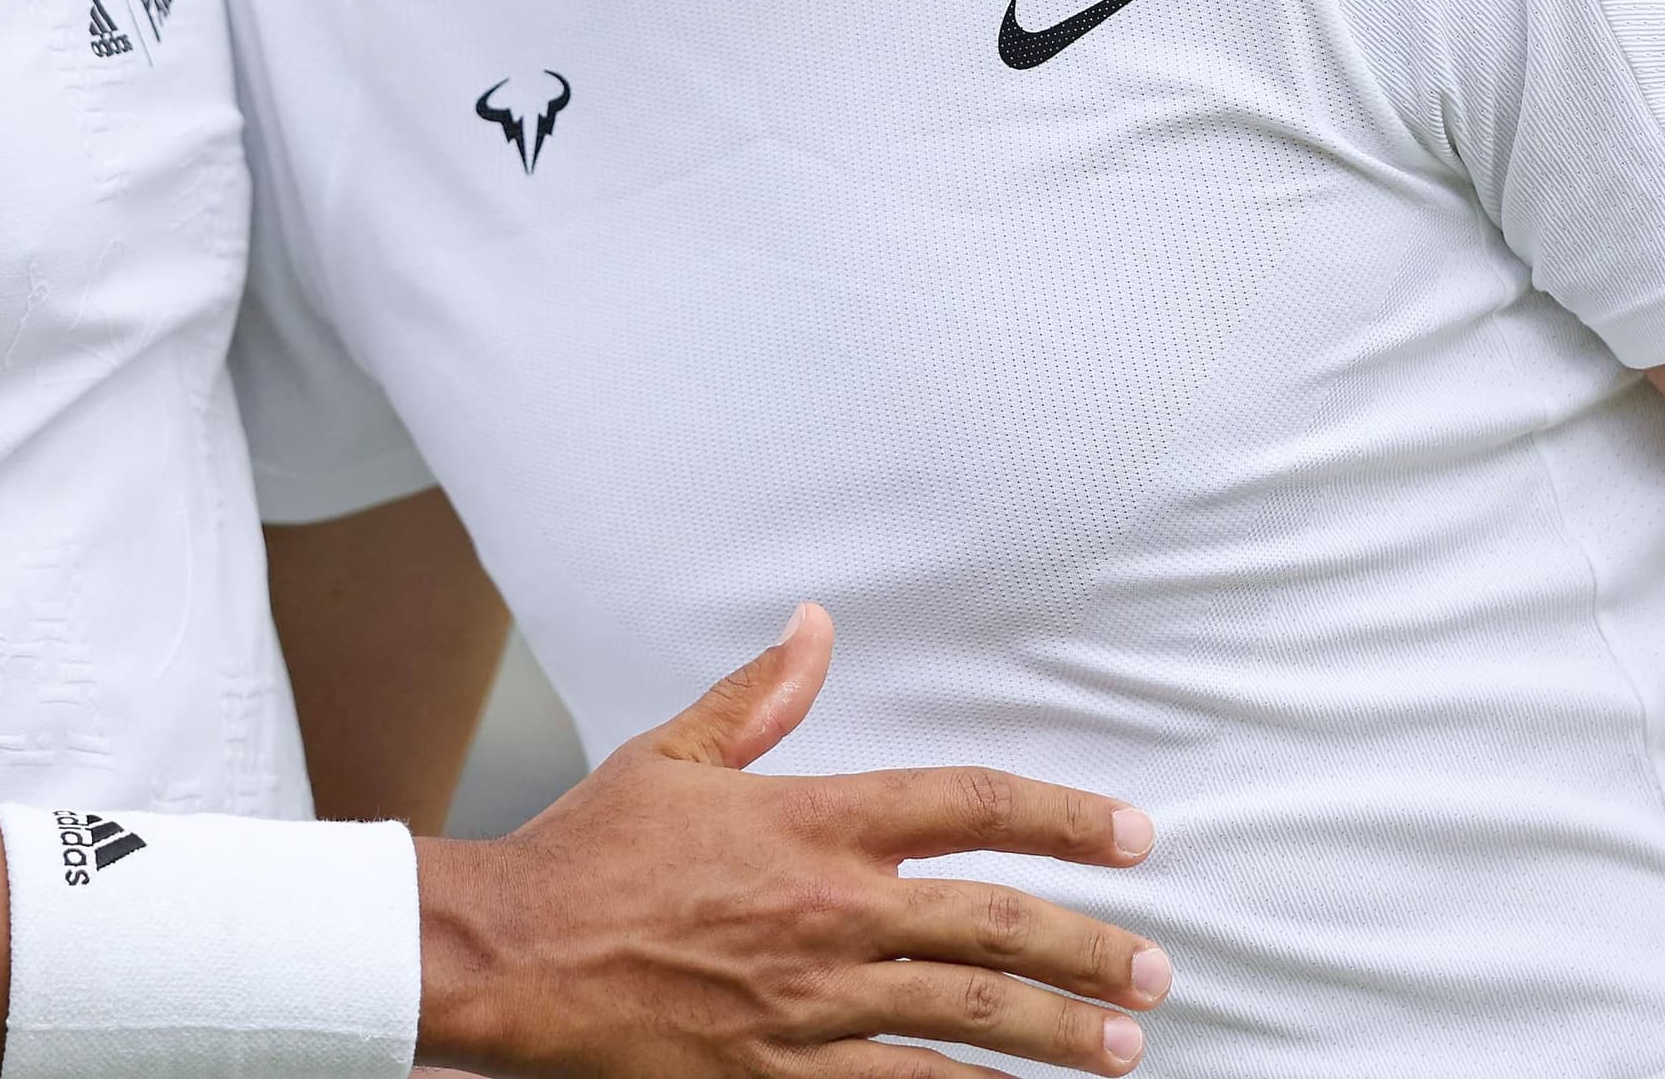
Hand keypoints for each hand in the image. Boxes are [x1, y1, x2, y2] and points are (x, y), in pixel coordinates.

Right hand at [415, 606, 1166, 1076]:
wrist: (507, 954)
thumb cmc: (584, 853)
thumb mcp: (672, 754)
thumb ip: (759, 696)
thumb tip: (816, 627)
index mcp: (810, 820)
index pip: (968, 805)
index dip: (1063, 816)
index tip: (1132, 834)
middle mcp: (828, 911)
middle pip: (994, 925)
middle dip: (1089, 947)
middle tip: (1157, 969)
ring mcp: (810, 1004)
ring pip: (967, 1017)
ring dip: (1057, 1032)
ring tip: (1122, 1045)